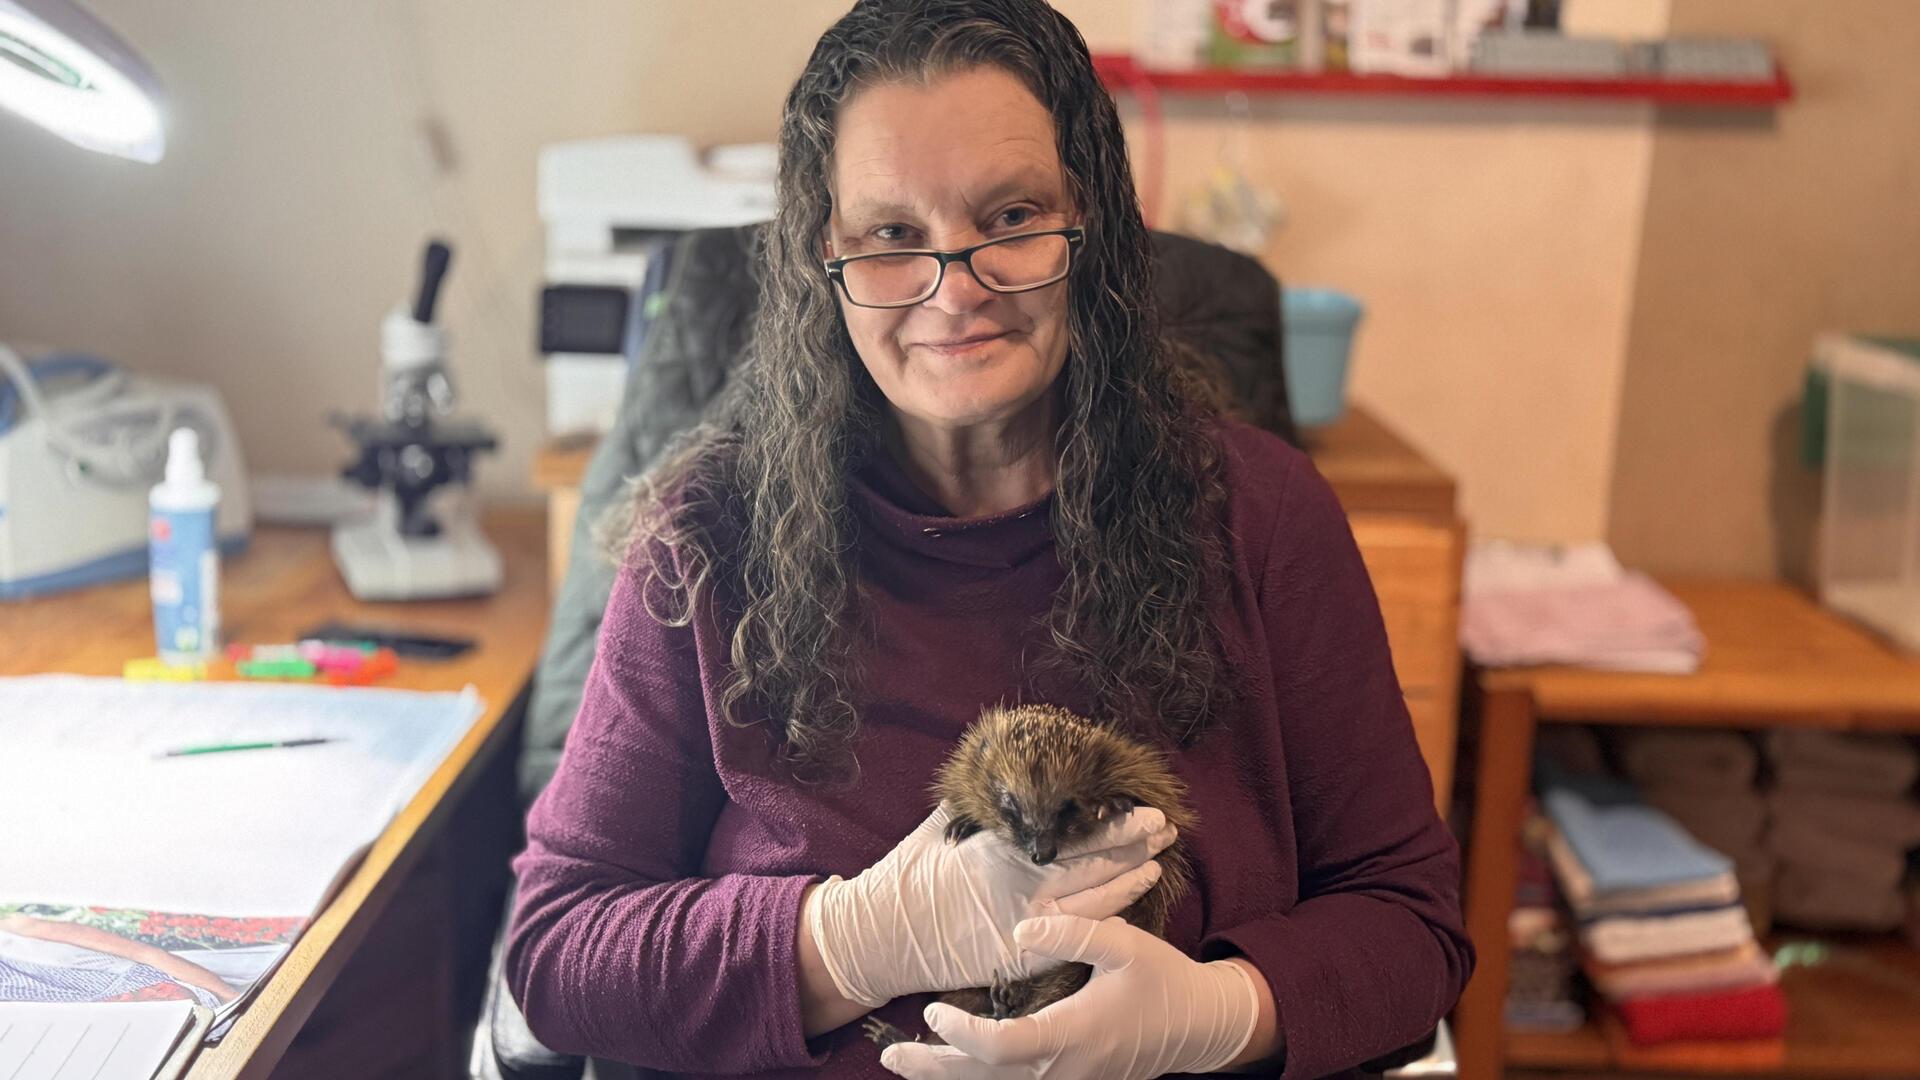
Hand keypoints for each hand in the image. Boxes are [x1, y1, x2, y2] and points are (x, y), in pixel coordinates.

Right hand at [805, 804, 1175, 1006]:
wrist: (880, 937)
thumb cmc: (905, 879)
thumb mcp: (940, 828)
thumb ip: (976, 802)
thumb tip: (996, 764)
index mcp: (1003, 849)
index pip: (1072, 833)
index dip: (1113, 823)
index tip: (1146, 808)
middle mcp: (1021, 885)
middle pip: (1091, 862)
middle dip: (1132, 844)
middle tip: (1166, 827)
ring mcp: (1024, 924)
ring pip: (1092, 901)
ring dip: (1128, 880)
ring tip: (1158, 860)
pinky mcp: (1021, 957)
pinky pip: (1073, 939)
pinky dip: (1103, 921)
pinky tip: (1128, 907)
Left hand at [879, 915, 1258, 1079]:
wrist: (1199, 1025)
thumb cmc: (1162, 980)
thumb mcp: (1126, 944)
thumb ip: (1074, 932)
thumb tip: (1020, 930)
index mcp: (1073, 1033)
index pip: (1003, 1048)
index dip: (962, 1035)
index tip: (934, 1009)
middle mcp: (1064, 1069)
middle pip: (986, 1079)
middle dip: (935, 1068)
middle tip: (890, 1054)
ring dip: (949, 1077)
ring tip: (905, 1062)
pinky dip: (978, 1079)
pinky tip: (951, 1067)